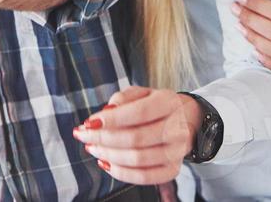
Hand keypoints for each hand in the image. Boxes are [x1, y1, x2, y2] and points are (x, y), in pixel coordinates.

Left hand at [72, 86, 196, 184]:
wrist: (186, 119)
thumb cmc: (157, 105)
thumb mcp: (142, 92)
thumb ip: (123, 97)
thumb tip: (106, 112)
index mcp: (168, 102)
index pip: (139, 112)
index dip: (112, 119)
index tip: (89, 122)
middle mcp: (176, 128)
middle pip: (136, 139)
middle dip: (103, 139)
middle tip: (84, 136)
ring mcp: (177, 152)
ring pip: (138, 160)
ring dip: (109, 155)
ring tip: (92, 148)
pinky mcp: (172, 169)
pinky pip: (145, 177)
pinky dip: (121, 173)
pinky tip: (106, 163)